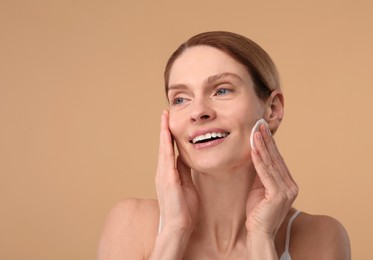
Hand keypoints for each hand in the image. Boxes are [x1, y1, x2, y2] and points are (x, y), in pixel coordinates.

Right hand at [155, 110, 198, 233]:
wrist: (178, 227)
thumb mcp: (187, 186)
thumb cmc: (184, 210)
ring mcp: (163, 175)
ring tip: (165, 117)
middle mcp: (163, 172)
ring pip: (163, 148)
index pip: (169, 150)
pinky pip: (167, 157)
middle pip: (164, 146)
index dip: (169, 136)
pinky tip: (166, 133)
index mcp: (168, 174)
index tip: (170, 122)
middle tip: (165, 113)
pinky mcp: (167, 179)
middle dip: (164, 129)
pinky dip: (166, 144)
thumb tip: (185, 158)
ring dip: (164, 132)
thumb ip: (185, 172)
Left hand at [246, 124, 298, 238]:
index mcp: (288, 184)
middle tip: (260, 123)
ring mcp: (286, 190)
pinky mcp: (278, 195)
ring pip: (271, 163)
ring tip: (255, 131)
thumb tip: (256, 155)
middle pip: (276, 158)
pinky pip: (265, 173)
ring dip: (262, 146)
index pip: (277, 159)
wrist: (259, 234)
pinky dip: (259, 160)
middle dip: (266, 140)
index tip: (261, 128)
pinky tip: (254, 148)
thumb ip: (262, 174)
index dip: (269, 143)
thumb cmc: (257, 213)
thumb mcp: (260, 189)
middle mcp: (290, 186)